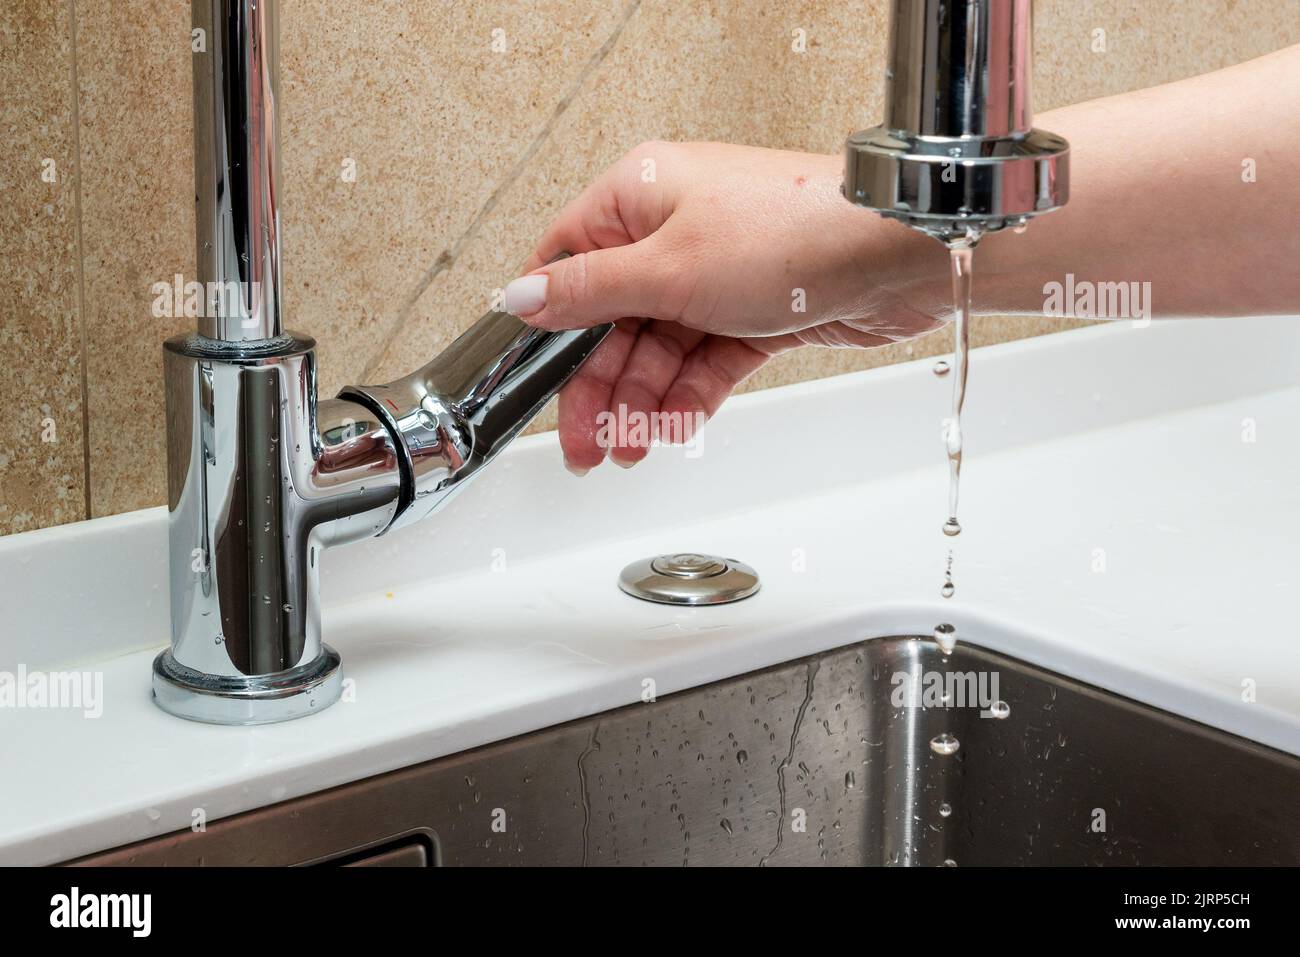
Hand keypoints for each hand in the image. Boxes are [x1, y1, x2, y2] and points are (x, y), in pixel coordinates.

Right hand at [506, 141, 944, 472]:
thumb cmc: (791, 231)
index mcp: (641, 195)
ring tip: (627, 450)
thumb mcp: (666, 267)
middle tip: (582, 445)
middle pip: (612, 319)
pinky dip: (685, 398)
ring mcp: (716, 272)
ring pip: (658, 349)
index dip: (549, 323)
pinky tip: (669, 431)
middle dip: (597, 386)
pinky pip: (703, 362)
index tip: (535, 376)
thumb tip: (520, 297)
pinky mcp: (754, 311)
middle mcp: (675, 230)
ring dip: (640, 402)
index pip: (570, 261)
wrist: (895, 253)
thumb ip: (587, 292)